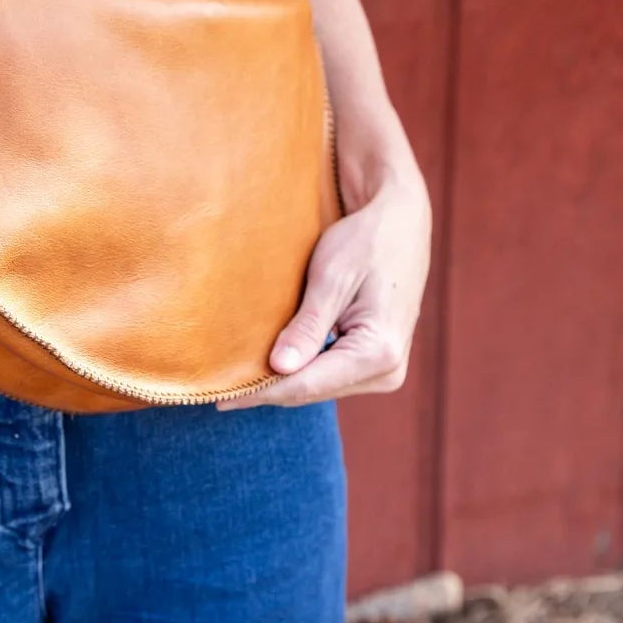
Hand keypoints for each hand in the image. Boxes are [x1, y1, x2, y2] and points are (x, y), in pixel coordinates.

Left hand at [218, 165, 431, 409]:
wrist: (401, 223)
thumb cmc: (365, 241)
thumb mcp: (331, 278)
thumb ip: (307, 326)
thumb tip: (279, 368)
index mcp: (378, 351)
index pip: (307, 384)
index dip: (261, 392)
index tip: (222, 398)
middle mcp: (388, 370)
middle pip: (313, 390)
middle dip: (269, 389)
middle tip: (220, 391)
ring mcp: (386, 370)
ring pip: (321, 387)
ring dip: (284, 381)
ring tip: (239, 380)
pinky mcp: (378, 362)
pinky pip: (332, 375)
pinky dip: (302, 371)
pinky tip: (271, 365)